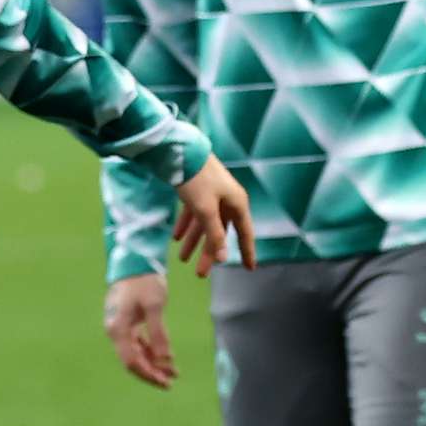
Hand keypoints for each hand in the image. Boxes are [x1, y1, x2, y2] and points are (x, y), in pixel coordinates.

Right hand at [104, 273, 176, 389]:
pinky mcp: (126, 322)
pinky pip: (137, 343)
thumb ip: (159, 334)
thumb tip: (165, 360)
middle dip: (151, 372)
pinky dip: (151, 351)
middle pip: (131, 360)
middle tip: (171, 382)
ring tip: (172, 372)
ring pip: (135, 353)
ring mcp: (119, 327)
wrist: (134, 261)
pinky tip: (165, 357)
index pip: (131, 361)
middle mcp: (115, 331)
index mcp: (118, 328)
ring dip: (153, 363)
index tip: (166, 382)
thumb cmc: (144, 281)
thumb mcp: (154, 306)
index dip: (149, 374)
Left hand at [174, 159, 254, 274]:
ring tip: (181, 259)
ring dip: (194, 241)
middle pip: (220, 233)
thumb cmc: (197, 180)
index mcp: (237, 204)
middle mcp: (227, 200)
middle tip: (200, 274)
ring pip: (204, 224)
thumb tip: (222, 258)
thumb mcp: (206, 210)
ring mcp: (212, 195)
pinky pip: (194, 213)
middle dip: (209, 253)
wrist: (181, 151)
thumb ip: (215, 235)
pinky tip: (176, 238)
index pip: (245, 234)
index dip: (247, 252)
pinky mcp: (197, 190)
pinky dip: (186, 225)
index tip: (249, 268)